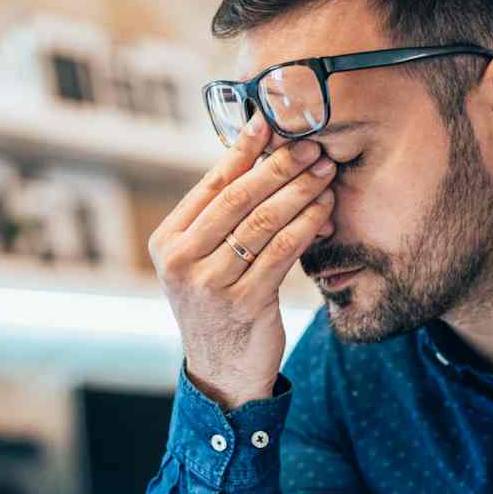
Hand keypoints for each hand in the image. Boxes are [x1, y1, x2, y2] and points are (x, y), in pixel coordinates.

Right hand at [148, 114, 336, 409]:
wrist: (222, 372)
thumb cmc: (219, 305)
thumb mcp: (205, 260)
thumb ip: (221, 218)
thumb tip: (258, 155)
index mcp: (167, 241)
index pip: (210, 184)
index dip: (242, 150)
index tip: (270, 122)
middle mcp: (181, 261)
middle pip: (238, 198)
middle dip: (279, 166)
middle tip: (310, 144)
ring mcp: (210, 283)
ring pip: (263, 222)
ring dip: (299, 192)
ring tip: (324, 171)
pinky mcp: (244, 303)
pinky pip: (283, 251)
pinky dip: (307, 225)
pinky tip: (325, 210)